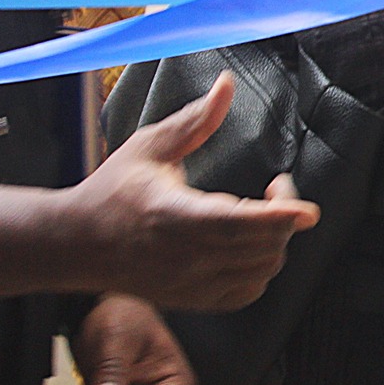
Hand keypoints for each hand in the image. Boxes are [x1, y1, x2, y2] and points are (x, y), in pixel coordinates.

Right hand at [62, 73, 320, 309]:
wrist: (76, 244)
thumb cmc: (112, 191)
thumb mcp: (150, 146)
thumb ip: (195, 120)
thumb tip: (227, 85)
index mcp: (173, 215)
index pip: (238, 224)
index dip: (279, 217)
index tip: (307, 209)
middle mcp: (185, 256)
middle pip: (262, 247)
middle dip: (284, 216)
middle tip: (277, 190)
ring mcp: (190, 283)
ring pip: (262, 271)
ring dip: (275, 241)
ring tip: (264, 215)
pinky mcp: (193, 299)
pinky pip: (247, 293)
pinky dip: (261, 270)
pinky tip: (251, 245)